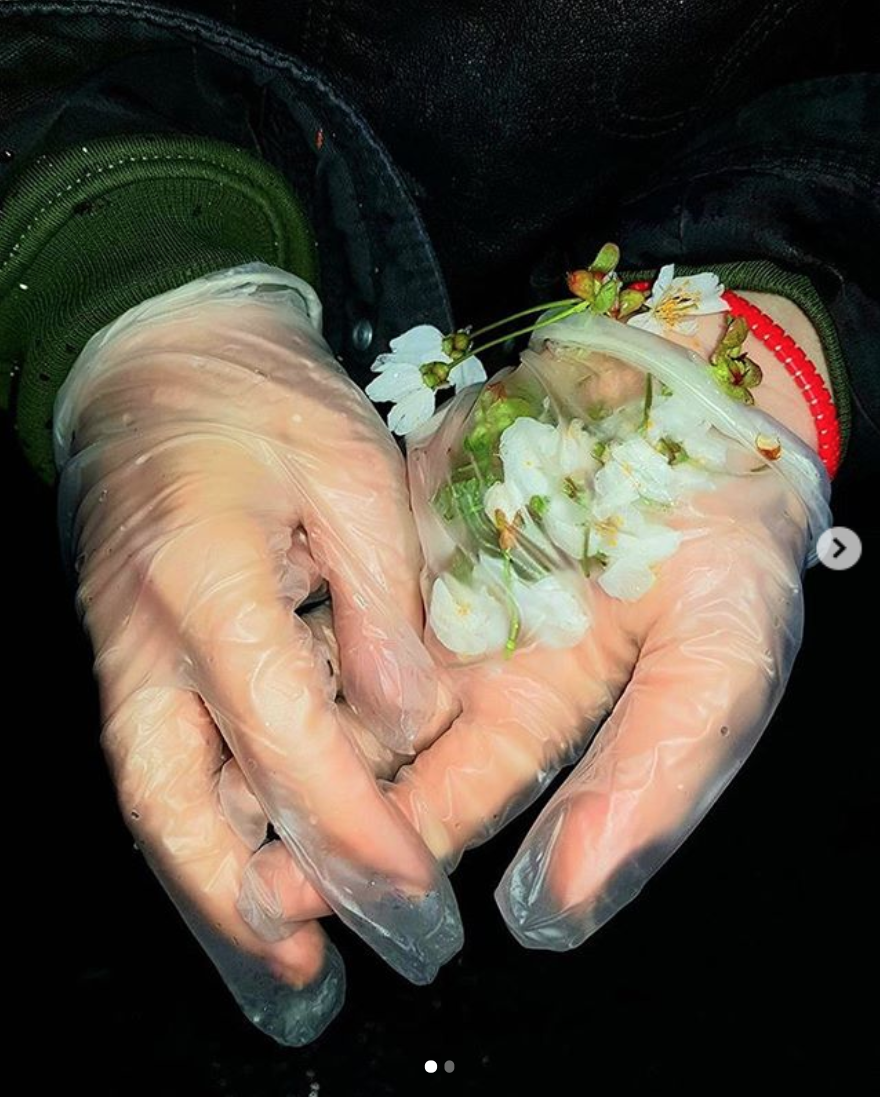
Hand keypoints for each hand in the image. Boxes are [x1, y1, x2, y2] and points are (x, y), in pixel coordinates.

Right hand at [55, 266, 461, 1044]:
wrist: (163, 357)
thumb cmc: (263, 399)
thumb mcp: (352, 470)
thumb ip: (382, 599)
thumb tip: (408, 720)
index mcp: (206, 575)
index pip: (281, 729)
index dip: (347, 820)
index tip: (407, 886)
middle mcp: (146, 632)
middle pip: (170, 795)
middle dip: (233, 895)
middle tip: (301, 969)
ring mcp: (126, 645)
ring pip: (154, 788)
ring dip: (210, 875)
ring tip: (281, 944)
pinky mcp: (132, 646)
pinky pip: (162, 752)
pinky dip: (207, 818)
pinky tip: (258, 854)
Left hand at [238, 296, 830, 956]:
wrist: (706, 397)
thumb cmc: (731, 539)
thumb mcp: (718, 667)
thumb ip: (648, 780)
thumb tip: (558, 911)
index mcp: (540, 711)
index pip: (451, 795)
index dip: (387, 846)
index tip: (308, 894)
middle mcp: (474, 662)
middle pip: (377, 742)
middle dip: (308, 791)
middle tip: (227, 837)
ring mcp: (431, 583)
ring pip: (339, 659)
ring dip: (280, 702)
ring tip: (205, 749)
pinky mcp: (402, 511)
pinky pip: (334, 567)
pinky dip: (289, 602)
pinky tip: (232, 632)